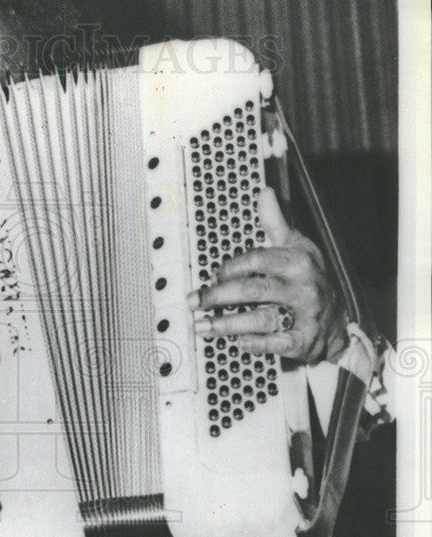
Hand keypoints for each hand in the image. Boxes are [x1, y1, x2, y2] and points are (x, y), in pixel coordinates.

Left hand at [186, 187, 347, 363]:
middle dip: (218, 296)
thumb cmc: (309, 277)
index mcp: (296, 261)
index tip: (213, 276)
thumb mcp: (297, 246)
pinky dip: (255, 344)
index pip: (257, 260)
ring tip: (202, 326)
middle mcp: (301, 287)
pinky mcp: (304, 340)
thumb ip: (276, 222)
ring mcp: (304, 315)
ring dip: (227, 324)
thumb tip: (265, 192)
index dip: (230, 269)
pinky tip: (236, 343)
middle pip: (253, 290)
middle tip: (195, 301)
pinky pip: (276, 344)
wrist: (340, 317)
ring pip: (260, 319)